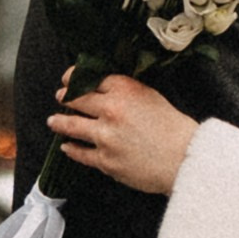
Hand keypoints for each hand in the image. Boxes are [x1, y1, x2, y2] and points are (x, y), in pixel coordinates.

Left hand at [47, 69, 198, 194]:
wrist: (185, 159)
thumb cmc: (174, 128)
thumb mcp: (151, 96)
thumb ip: (126, 90)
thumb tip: (102, 89)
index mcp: (125, 90)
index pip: (91, 78)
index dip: (75, 77)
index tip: (68, 78)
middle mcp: (111, 109)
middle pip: (76, 98)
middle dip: (65, 97)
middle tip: (60, 97)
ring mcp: (105, 136)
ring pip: (70, 125)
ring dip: (59, 122)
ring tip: (53, 121)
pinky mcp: (104, 160)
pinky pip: (79, 153)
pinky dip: (71, 148)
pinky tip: (67, 146)